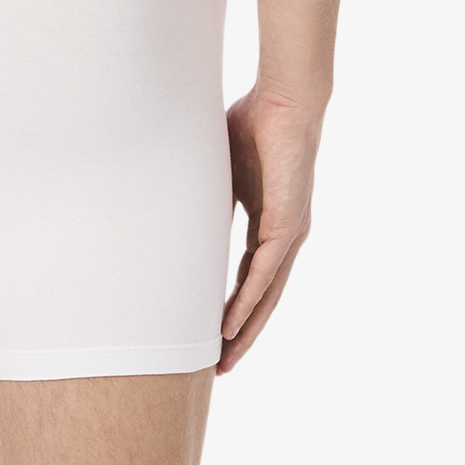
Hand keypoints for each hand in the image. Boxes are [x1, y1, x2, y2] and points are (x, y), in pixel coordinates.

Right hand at [220, 85, 323, 371]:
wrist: (286, 100)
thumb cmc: (255, 122)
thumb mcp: (222, 168)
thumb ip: (208, 193)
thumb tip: (176, 208)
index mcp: (269, 221)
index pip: (250, 276)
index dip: (233, 305)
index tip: (213, 333)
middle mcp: (283, 236)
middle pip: (262, 297)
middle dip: (240, 333)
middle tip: (218, 365)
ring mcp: (288, 233)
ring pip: (266, 296)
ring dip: (244, 330)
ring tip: (223, 359)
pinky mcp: (287, 225)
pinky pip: (265, 274)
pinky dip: (248, 302)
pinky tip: (231, 325)